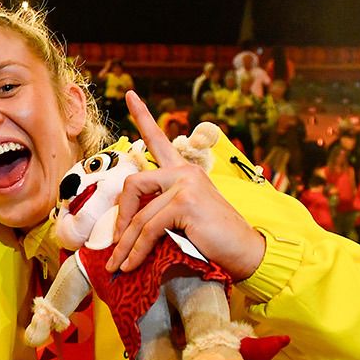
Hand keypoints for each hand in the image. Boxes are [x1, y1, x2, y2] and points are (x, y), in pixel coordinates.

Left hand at [107, 91, 266, 280]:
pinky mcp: (185, 203)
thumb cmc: (211, 239)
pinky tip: (130, 265)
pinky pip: (148, 228)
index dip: (142, 116)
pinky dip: (136, 250)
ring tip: (117, 265)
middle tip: (114, 242)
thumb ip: (157, 210)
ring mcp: (185, 185)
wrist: (245, 253)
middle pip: (132, 184)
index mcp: (183, 172)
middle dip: (119, 216)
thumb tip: (123, 227)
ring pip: (138, 215)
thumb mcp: (180, 219)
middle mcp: (184, 172)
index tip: (129, 95)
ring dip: (125, 245)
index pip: (159, 140)